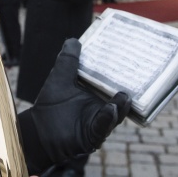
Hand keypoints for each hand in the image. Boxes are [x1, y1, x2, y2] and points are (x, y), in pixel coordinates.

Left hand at [20, 39, 129, 172]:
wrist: (38, 130)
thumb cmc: (51, 105)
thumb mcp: (60, 78)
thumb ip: (68, 60)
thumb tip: (74, 40)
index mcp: (97, 93)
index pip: (115, 81)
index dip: (124, 72)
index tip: (132, 58)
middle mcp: (102, 108)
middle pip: (121, 99)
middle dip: (130, 90)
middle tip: (139, 76)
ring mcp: (99, 122)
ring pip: (115, 114)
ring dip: (120, 106)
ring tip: (124, 95)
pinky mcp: (92, 136)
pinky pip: (102, 128)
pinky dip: (107, 118)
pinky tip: (110, 108)